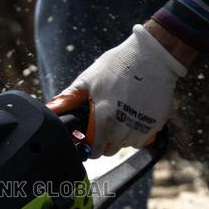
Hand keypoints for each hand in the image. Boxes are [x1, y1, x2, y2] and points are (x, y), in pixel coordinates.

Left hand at [47, 24, 187, 157]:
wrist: (152, 56)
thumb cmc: (119, 65)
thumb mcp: (88, 79)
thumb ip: (69, 98)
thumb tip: (51, 109)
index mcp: (105, 119)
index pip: (94, 152)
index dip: (89, 146)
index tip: (89, 138)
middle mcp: (123, 129)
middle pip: (110, 150)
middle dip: (104, 141)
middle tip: (104, 123)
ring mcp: (142, 128)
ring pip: (126, 145)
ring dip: (121, 137)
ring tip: (120, 115)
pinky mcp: (156, 125)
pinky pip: (142, 139)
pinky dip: (136, 133)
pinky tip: (133, 116)